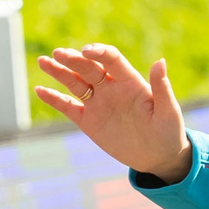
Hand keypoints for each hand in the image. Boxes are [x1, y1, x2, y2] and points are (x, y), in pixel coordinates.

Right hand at [35, 44, 190, 182]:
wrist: (158, 157)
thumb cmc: (168, 132)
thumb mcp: (168, 111)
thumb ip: (161, 88)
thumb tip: (160, 62)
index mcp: (130, 82)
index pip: (111, 60)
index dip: (99, 53)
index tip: (86, 52)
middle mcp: (111, 88)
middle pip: (89, 68)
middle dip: (74, 59)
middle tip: (59, 54)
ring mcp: (98, 103)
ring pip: (75, 82)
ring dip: (59, 72)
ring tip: (43, 61)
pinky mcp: (88, 120)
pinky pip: (68, 106)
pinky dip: (54, 98)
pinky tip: (39, 90)